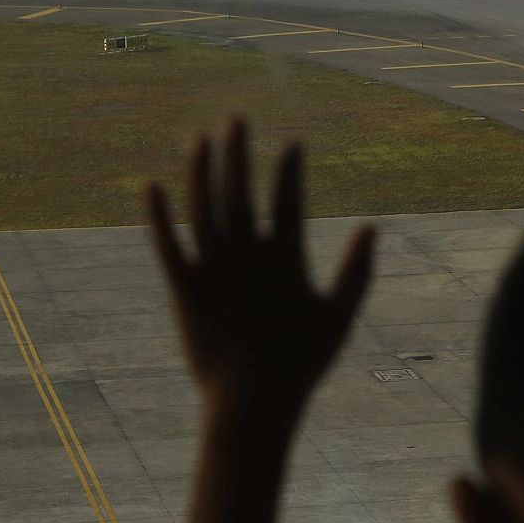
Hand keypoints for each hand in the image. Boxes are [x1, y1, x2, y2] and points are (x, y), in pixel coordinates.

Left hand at [145, 120, 375, 418]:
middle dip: (237, 151)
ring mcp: (211, 270)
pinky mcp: (183, 289)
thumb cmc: (302, 363)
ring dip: (199, 170)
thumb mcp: (339, 318)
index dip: (290, 168)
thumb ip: (357, 272)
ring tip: (199, 139)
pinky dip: (157, 215)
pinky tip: (150, 185)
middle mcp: (245, 256)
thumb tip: (372, 229)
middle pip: (238, 190)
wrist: (253, 402)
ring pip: (202, 208)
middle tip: (235, 119)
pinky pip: (167, 244)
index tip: (292, 143)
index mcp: (285, 259)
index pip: (287, 199)